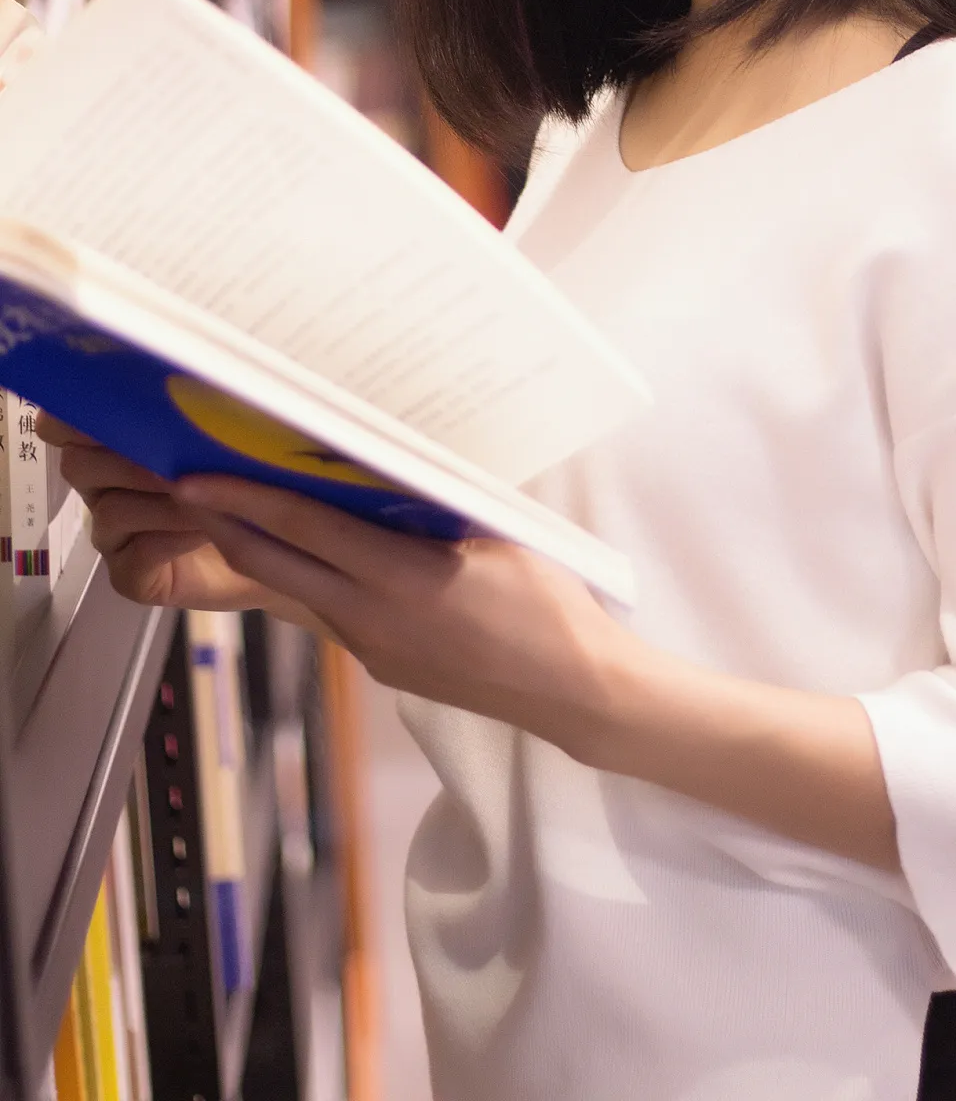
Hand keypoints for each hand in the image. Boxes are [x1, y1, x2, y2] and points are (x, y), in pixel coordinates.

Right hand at [46, 415, 283, 614]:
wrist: (273, 544)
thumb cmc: (243, 480)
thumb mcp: (223, 438)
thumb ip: (195, 418)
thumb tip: (191, 394)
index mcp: (113, 447)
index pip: (67, 426)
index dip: (75, 418)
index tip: (109, 409)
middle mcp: (104, 489)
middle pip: (79, 465)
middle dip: (129, 459)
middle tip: (178, 459)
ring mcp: (113, 536)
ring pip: (110, 512)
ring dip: (164, 502)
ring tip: (210, 497)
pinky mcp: (129, 576)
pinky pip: (135, 557)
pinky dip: (172, 539)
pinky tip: (206, 530)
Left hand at [173, 472, 623, 751]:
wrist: (569, 689)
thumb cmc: (545, 605)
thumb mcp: (493, 537)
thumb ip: (434, 504)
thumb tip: (387, 465)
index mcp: (397, 576)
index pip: (302, 527)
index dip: (243, 498)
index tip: (196, 476)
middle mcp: (368, 616)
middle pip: (274, 566)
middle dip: (224, 525)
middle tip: (187, 488)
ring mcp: (371, 647)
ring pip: (301, 589)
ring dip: (268, 552)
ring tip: (249, 511)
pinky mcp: (382, 665)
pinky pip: (336, 612)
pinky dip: (316, 580)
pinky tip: (328, 558)